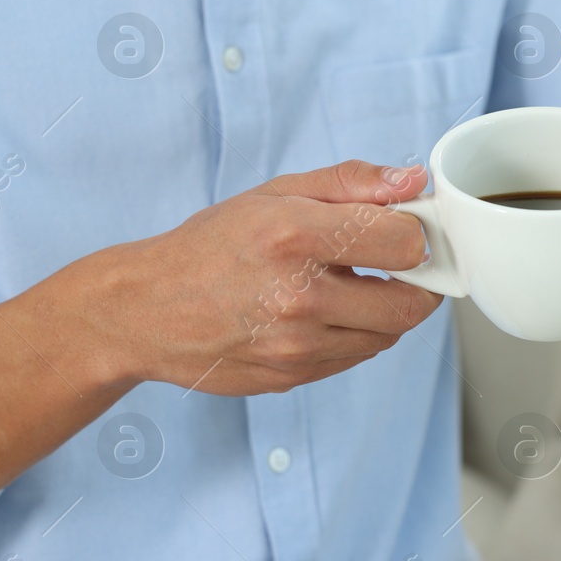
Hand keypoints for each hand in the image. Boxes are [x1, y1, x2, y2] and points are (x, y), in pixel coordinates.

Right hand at [94, 160, 442, 395]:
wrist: (146, 310)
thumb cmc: (210, 246)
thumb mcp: (275, 195)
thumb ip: (350, 183)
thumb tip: (413, 183)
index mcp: (294, 236)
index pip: (405, 244)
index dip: (414, 236)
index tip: (402, 232)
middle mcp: (298, 296)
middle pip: (409, 305)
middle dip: (413, 283)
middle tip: (393, 266)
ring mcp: (295, 346)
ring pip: (386, 337)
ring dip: (382, 311)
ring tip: (346, 286)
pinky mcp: (291, 378)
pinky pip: (353, 358)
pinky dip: (352, 336)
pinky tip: (320, 313)